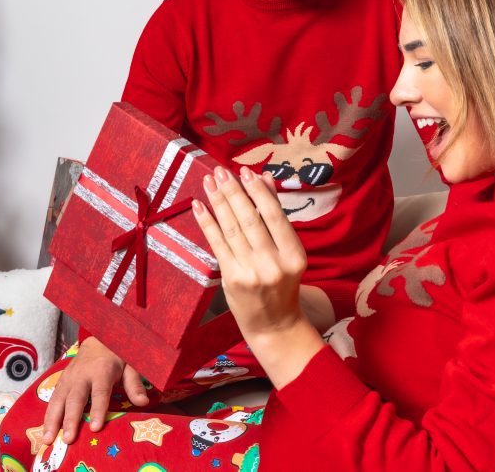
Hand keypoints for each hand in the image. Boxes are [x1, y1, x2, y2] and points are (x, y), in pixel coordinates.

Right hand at [42, 337, 148, 444]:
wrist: (97, 340)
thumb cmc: (116, 356)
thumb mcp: (130, 366)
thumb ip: (134, 385)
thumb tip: (143, 402)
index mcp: (101, 371)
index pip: (100, 393)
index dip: (98, 410)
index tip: (96, 428)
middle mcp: (82, 375)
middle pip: (75, 399)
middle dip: (70, 419)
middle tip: (68, 439)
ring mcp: (69, 378)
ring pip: (58, 400)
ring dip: (52, 420)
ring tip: (48, 439)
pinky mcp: (61, 381)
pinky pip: (52, 399)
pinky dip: (47, 415)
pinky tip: (44, 430)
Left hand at [193, 166, 309, 342]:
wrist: (274, 324)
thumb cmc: (282, 283)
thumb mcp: (288, 251)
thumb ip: (275, 215)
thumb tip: (265, 178)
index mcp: (294, 255)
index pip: (274, 216)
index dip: (258, 192)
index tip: (245, 172)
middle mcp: (274, 264)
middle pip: (250, 220)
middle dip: (233, 192)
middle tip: (221, 171)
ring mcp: (252, 272)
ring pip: (232, 229)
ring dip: (218, 202)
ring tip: (209, 181)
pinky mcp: (232, 278)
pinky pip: (217, 244)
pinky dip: (207, 223)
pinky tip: (200, 205)